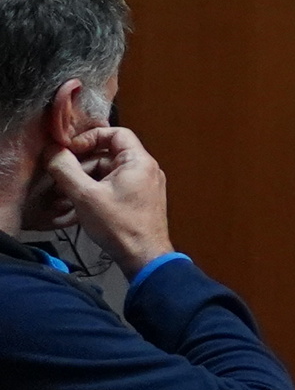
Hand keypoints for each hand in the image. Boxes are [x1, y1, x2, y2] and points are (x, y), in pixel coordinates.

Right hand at [45, 122, 172, 273]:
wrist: (143, 256)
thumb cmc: (119, 226)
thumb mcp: (85, 195)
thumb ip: (66, 169)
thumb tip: (54, 151)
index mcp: (139, 161)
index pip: (116, 133)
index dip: (90, 137)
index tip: (70, 150)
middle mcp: (146, 169)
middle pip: (109, 154)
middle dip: (82, 163)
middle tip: (61, 176)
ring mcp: (144, 185)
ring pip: (109, 171)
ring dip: (86, 179)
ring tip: (67, 194)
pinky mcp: (139, 199)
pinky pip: (114, 185)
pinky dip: (96, 190)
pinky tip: (80, 204)